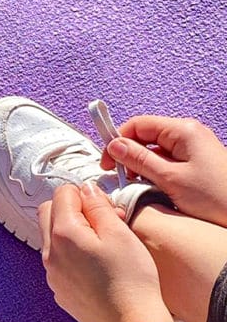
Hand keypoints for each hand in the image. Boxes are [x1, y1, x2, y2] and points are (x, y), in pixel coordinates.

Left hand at [38, 183, 172, 321]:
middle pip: (48, 213)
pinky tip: (97, 266)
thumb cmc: (131, 279)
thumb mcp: (119, 233)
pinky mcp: (59, 290)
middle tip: (102, 221)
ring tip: (103, 244)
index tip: (103, 206)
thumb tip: (85, 189)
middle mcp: (49, 253)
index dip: (84, 194)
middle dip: (72, 210)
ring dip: (72, 233)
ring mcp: (51, 274)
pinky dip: (73, 255)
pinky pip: (59, 262)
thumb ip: (98, 206)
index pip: (61, 194)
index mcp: (63, 234)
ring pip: (53, 238)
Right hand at [100, 115, 226, 227]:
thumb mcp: (170, 179)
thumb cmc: (216, 197)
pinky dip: (153, 172)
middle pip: (145, 136)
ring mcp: (193, 148)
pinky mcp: (196, 163)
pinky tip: (151, 187)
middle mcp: (188, 134)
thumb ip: (139, 160)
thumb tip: (114, 145)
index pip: (138, 124)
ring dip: (140, 165)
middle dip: (128, 154)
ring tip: (136, 185)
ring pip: (154, 150)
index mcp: (183, 131)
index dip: (118, 140)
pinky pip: (166, 161)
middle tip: (119, 177)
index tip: (106, 162)